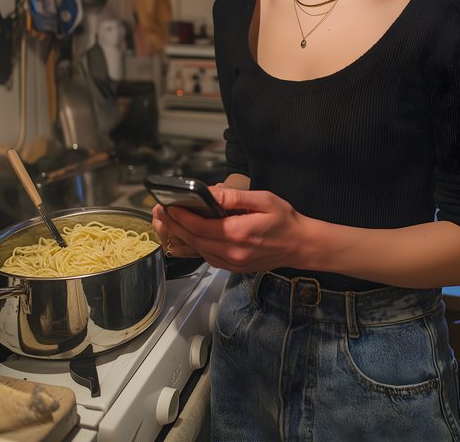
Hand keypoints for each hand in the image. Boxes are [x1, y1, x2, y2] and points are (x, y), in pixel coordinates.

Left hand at [151, 185, 307, 271]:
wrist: (300, 245)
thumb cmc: (285, 219)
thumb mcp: (264, 200)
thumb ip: (236, 197)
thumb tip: (212, 191)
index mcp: (239, 234)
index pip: (201, 226)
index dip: (181, 217)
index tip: (167, 206)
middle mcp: (232, 252)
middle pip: (195, 240)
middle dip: (174, 225)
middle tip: (159, 212)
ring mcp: (232, 263)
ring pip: (198, 250)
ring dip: (181, 236)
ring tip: (168, 222)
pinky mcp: (233, 268)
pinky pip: (208, 257)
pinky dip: (195, 245)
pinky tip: (189, 234)